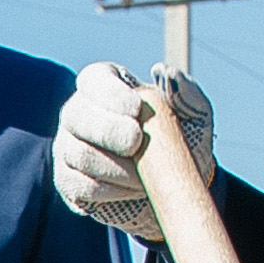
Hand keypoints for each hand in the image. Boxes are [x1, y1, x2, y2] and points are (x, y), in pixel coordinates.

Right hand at [55, 60, 206, 237]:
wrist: (176, 183)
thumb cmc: (182, 139)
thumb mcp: (194, 112)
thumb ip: (184, 90)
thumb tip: (163, 71)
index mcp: (106, 87)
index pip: (94, 80)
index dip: (110, 93)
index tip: (136, 109)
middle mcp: (80, 114)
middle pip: (76, 116)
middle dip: (107, 130)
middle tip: (136, 142)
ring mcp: (69, 148)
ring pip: (78, 154)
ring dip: (114, 167)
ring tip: (144, 176)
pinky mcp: (70, 182)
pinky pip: (79, 186)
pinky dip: (107, 190)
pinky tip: (131, 191)